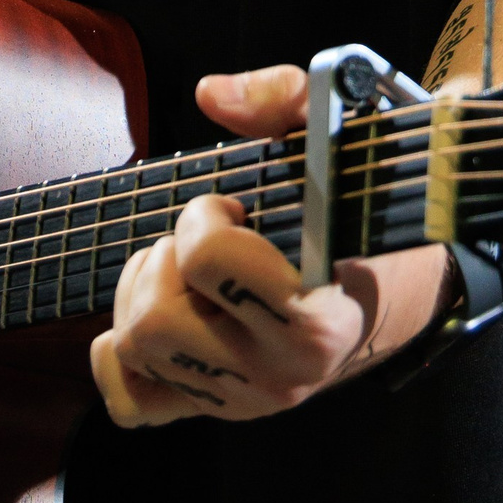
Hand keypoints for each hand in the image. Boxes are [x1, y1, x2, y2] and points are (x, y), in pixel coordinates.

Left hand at [90, 65, 450, 428]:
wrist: (382, 292)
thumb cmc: (352, 210)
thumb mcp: (335, 139)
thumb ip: (282, 99)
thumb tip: (211, 94)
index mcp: (316, 323)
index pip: (209, 264)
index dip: (206, 217)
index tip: (233, 207)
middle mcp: (278, 375)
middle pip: (153, 321)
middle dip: (164, 261)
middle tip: (203, 240)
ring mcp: (244, 399)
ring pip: (135, 349)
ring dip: (146, 294)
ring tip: (190, 272)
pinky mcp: (214, 408)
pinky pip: (130, 403)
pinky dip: (120, 358)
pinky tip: (156, 310)